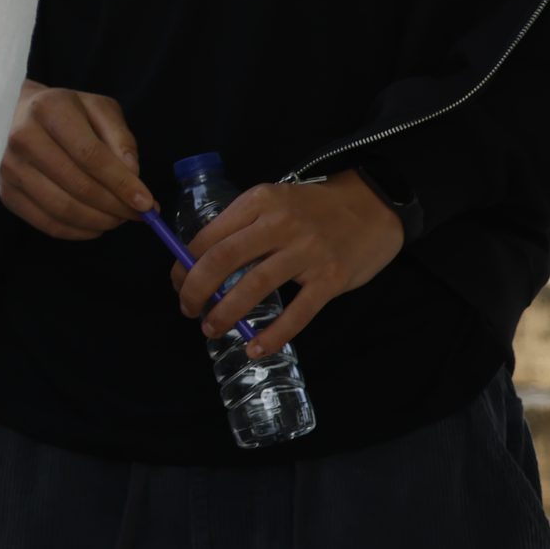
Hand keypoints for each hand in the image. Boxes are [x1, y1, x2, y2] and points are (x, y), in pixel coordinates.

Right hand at [0, 82, 156, 238]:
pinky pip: (46, 223)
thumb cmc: (64, 110)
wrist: (15, 113)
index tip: (146, 203)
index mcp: (49, 109)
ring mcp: (9, 168)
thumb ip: (120, 137)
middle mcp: (22, 137)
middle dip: (115, 207)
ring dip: (99, 221)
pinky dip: (77, 231)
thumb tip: (133, 174)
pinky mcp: (6, 193)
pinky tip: (95, 225)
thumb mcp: (98, 108)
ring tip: (119, 219)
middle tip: (137, 215)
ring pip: (62, 208)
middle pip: (77, 185)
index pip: (90, 155)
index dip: (121, 183)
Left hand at [172, 175, 404, 357]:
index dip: (185, 264)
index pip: (209, 235)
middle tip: (187, 309)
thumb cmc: (313, 208)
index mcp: (259, 200)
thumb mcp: (274, 201)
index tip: (176, 283)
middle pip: (223, 260)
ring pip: (254, 286)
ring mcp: (307, 252)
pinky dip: (272, 335)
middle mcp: (280, 223)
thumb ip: (243, 226)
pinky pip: (297, 313)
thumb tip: (201, 263)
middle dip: (196, 290)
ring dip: (225, 313)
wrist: (372, 206)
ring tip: (211, 329)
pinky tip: (254, 348)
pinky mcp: (331, 279)